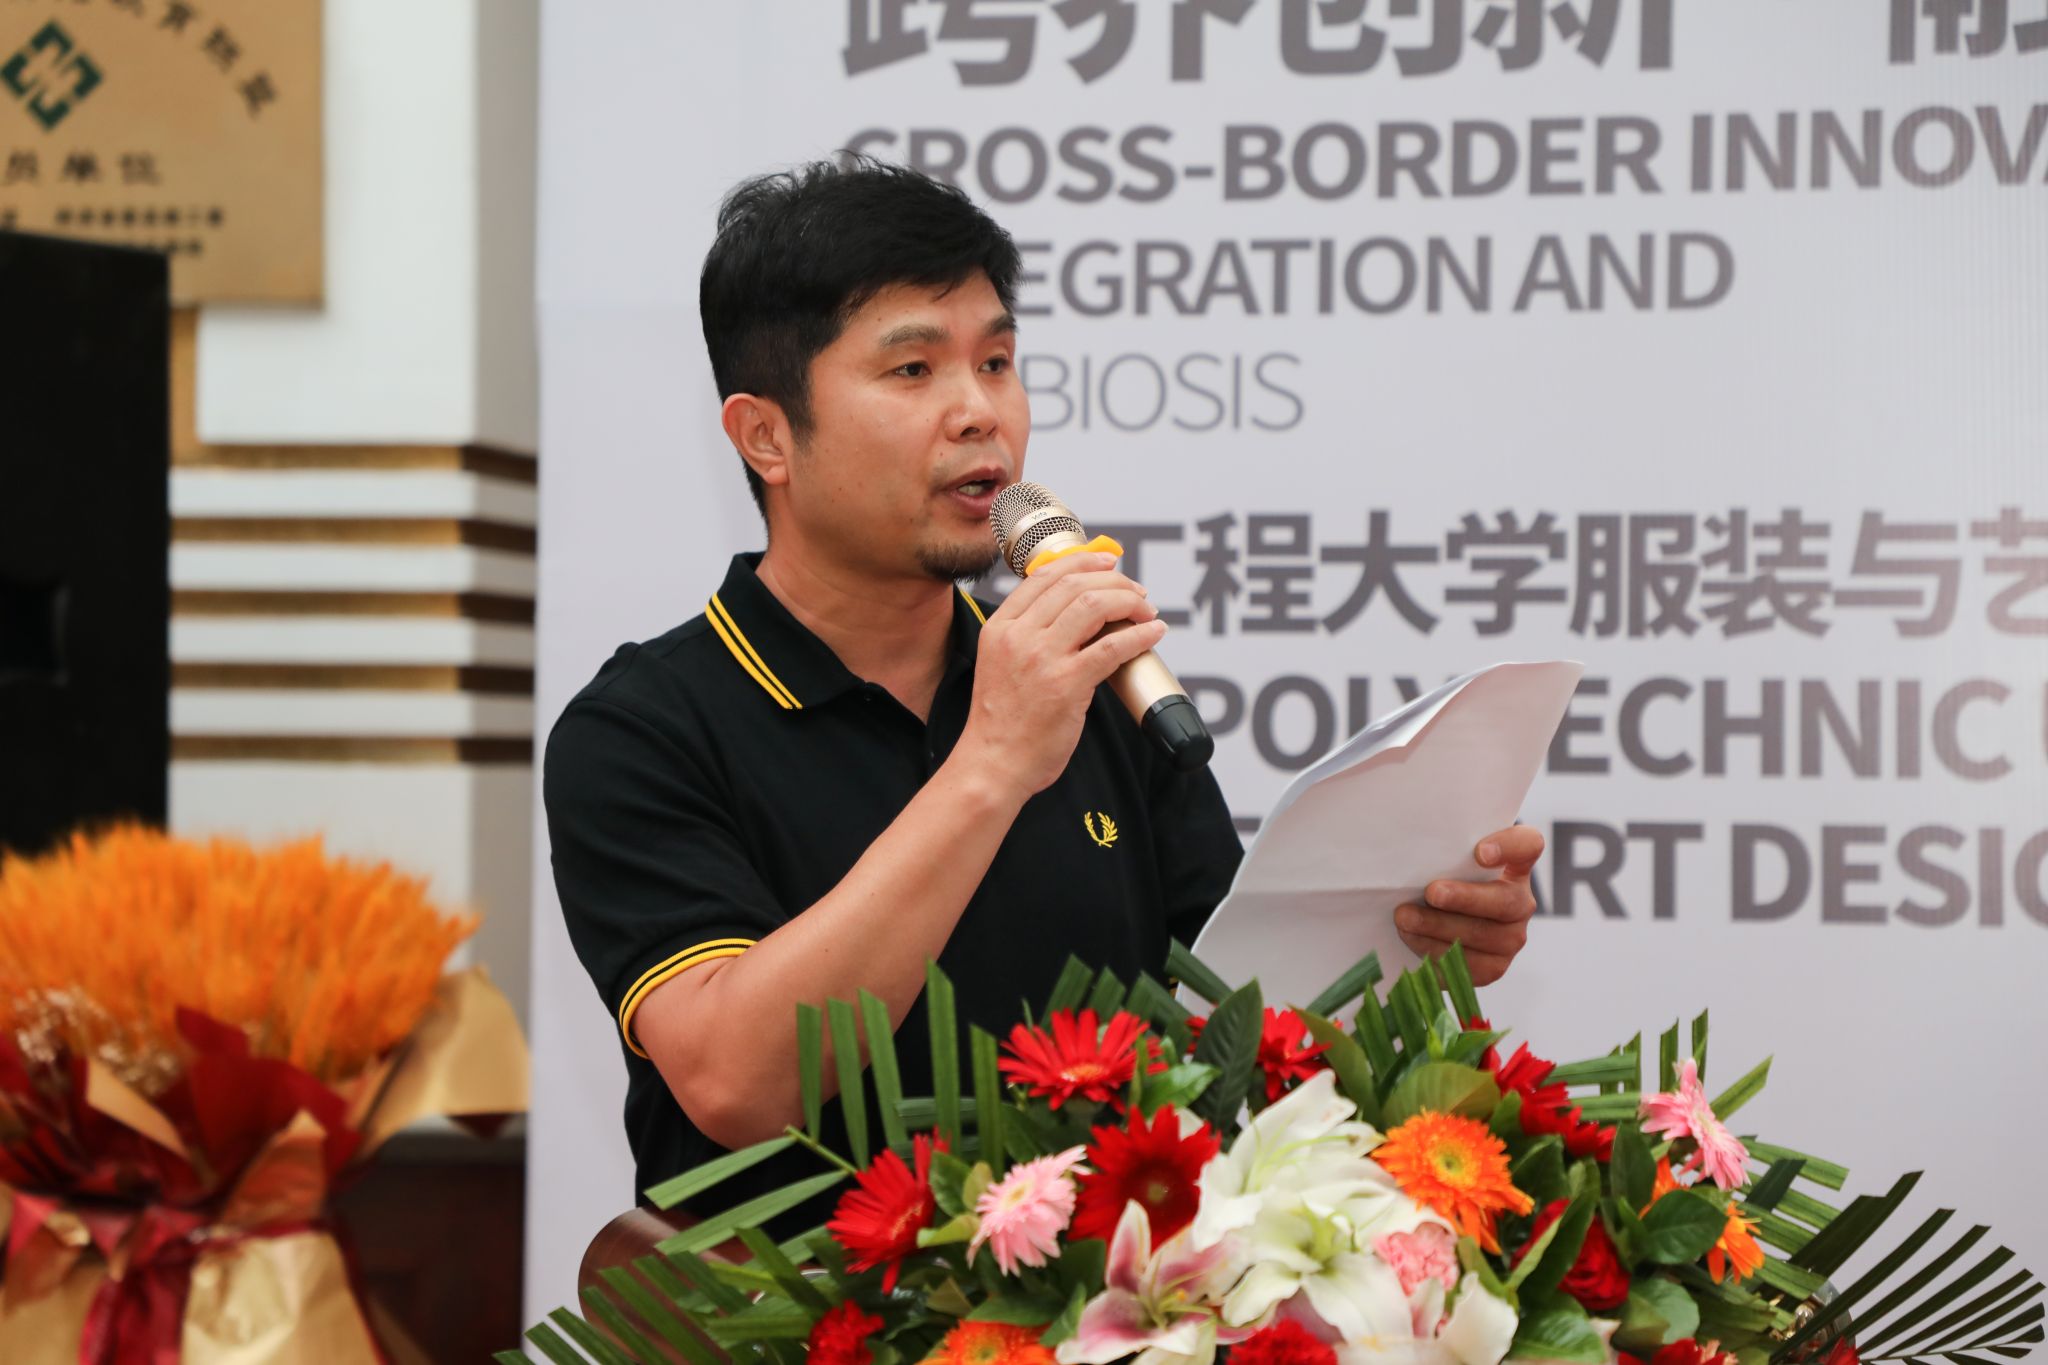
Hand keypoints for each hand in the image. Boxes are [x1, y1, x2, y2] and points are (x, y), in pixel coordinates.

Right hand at [953, 551, 1166, 801]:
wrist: (993, 763)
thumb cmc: (1002, 721)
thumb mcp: (1001, 663)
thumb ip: (1029, 636)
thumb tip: (1077, 615)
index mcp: (1000, 627)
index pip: (1044, 575)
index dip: (1083, 561)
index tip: (1108, 563)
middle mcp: (1019, 636)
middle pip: (1074, 584)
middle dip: (1114, 580)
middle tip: (1136, 592)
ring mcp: (1042, 658)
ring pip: (1095, 605)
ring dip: (1129, 602)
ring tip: (1146, 611)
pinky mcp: (1067, 684)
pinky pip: (1113, 647)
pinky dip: (1140, 635)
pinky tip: (1153, 634)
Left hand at [1394, 825, 1543, 986]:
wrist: (1439, 918)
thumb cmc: (1443, 877)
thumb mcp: (1447, 857)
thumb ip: (1442, 847)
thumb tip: (1408, 845)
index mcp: (1514, 865)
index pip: (1527, 846)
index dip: (1509, 848)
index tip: (1480, 853)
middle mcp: (1520, 903)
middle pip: (1504, 902)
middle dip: (1464, 898)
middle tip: (1431, 893)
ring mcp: (1511, 938)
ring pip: (1482, 937)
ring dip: (1439, 928)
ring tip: (1405, 918)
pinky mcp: (1493, 967)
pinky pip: (1468, 967)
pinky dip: (1435, 954)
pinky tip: (1412, 940)